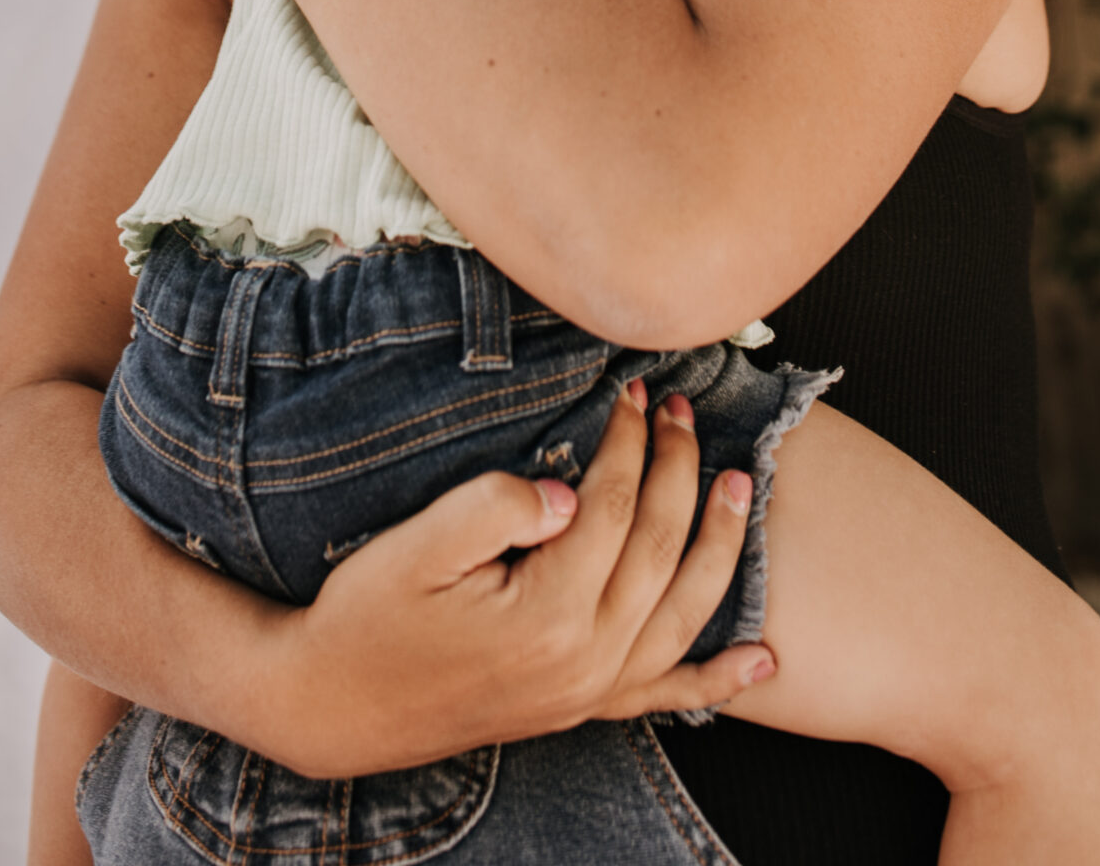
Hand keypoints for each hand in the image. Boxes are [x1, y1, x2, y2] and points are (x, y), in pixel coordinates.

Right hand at [253, 387, 771, 777]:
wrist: (335, 703)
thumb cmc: (369, 615)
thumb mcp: (418, 544)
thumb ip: (495, 507)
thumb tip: (571, 491)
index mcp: (545, 615)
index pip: (613, 507)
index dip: (629, 441)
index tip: (632, 390)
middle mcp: (582, 662)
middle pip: (658, 549)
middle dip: (676, 469)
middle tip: (680, 408)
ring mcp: (587, 692)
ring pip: (682, 616)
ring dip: (721, 548)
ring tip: (740, 486)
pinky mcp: (580, 709)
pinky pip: (668, 697)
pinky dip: (721, 681)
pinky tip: (764, 660)